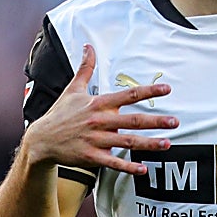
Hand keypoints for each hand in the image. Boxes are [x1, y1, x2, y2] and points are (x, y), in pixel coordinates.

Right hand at [22, 44, 177, 175]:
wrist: (41, 140)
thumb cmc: (60, 114)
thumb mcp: (72, 89)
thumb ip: (85, 69)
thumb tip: (88, 47)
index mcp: (98, 104)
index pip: (128, 95)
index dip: (148, 92)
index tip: (167, 90)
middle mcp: (99, 121)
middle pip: (133, 120)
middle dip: (156, 121)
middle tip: (175, 122)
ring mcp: (95, 140)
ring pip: (127, 142)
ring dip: (148, 144)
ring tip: (167, 144)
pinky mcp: (91, 157)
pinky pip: (113, 163)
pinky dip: (128, 167)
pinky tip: (143, 169)